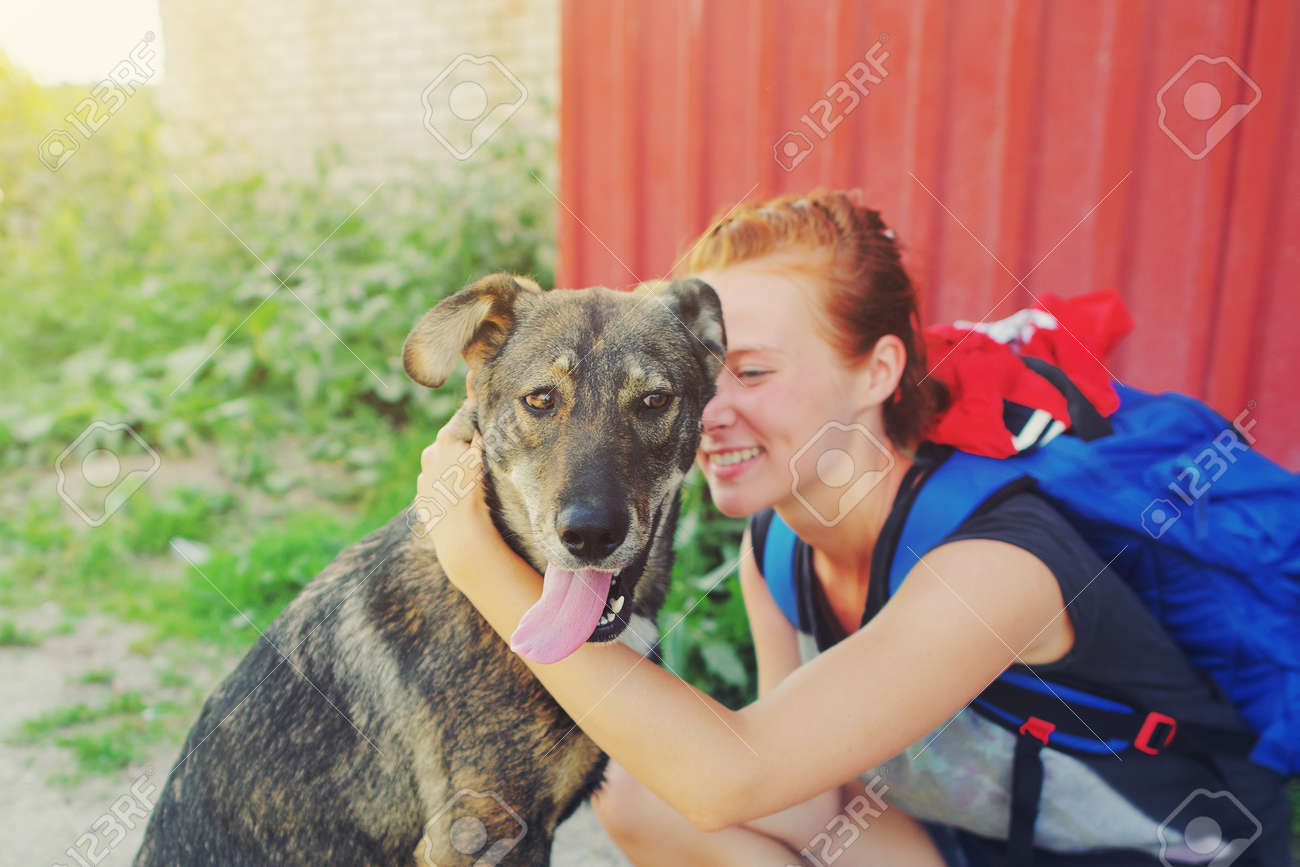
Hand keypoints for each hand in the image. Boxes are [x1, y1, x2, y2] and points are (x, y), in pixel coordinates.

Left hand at [412, 397, 493, 569]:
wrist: (461, 534)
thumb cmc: (476, 488)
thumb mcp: (482, 449)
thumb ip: (475, 410)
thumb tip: (470, 373)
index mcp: (444, 441)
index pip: (463, 426)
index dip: (477, 433)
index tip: (488, 439)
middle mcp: (430, 456)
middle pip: (452, 447)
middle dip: (465, 454)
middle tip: (484, 468)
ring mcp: (423, 480)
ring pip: (443, 470)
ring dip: (455, 475)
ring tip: (473, 488)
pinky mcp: (422, 501)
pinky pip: (438, 492)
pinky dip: (448, 494)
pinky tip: (460, 502)